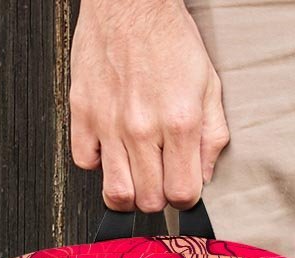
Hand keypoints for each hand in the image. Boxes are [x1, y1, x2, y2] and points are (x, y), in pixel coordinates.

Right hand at [70, 0, 228, 211]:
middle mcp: (142, 127)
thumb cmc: (169, 39)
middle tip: (160, 178)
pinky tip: (111, 149)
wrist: (130, 1)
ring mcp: (109, 122)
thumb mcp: (209, 87)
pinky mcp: (82, 111)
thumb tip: (205, 176)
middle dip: (158, 197)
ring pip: (116, 192)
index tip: (183, 188)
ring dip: (129, 192)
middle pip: (149, 201)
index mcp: (179, 123)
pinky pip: (84, 162)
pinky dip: (98, 163)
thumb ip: (212, 137)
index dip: (185, 198)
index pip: (182, 194)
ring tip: (136, 176)